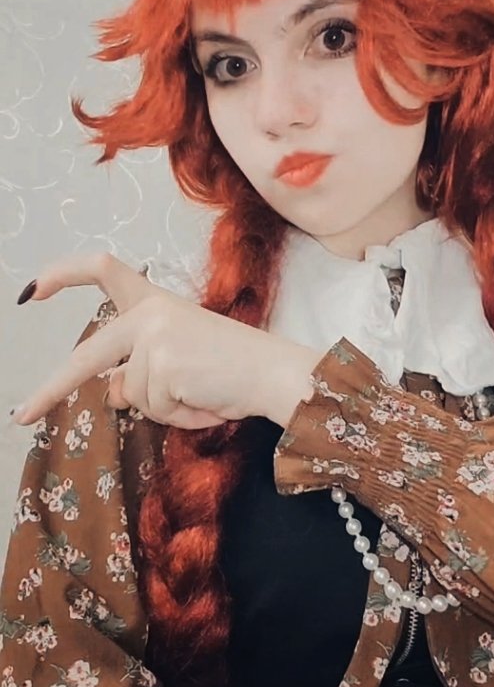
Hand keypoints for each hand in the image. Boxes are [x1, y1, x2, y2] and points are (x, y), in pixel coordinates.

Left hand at [13, 253, 321, 429]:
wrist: (275, 372)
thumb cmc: (234, 366)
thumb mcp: (178, 363)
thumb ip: (139, 371)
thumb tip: (112, 390)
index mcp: (155, 302)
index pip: (104, 270)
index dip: (64, 275)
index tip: (32, 291)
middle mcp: (150, 313)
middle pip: (88, 355)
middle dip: (52, 388)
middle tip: (21, 414)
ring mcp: (155, 338)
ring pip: (134, 396)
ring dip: (166, 409)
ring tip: (203, 393)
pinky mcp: (163, 366)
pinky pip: (155, 410)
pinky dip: (181, 417)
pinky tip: (207, 401)